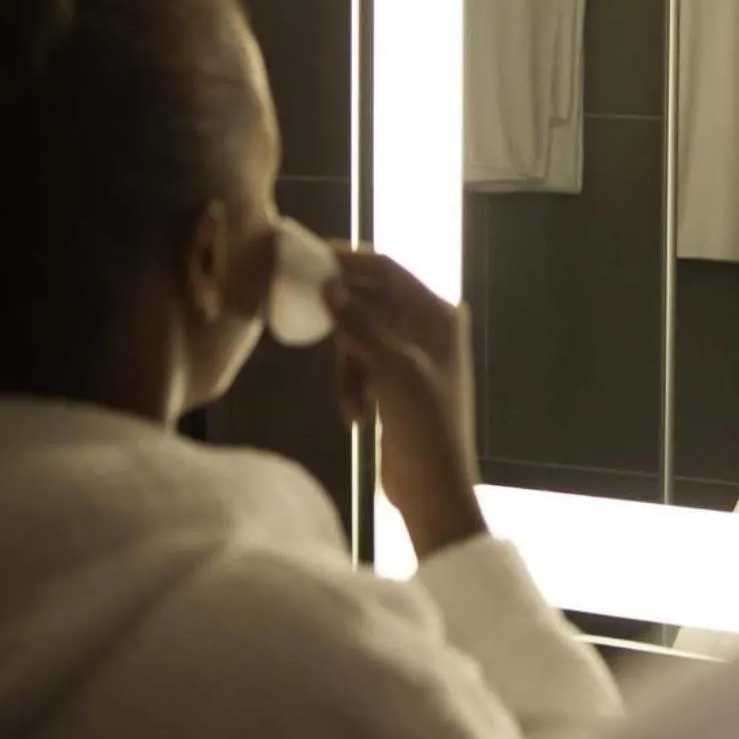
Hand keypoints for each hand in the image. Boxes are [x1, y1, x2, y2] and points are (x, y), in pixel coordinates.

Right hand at [325, 250, 485, 558]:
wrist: (434, 485)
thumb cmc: (425, 424)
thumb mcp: (392, 370)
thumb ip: (361, 324)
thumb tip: (330, 284)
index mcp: (439, 315)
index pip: (389, 271)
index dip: (351, 260)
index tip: (309, 253)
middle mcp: (428, 327)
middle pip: (372, 300)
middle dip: (341, 314)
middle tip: (299, 304)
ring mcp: (412, 353)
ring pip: (360, 335)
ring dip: (348, 367)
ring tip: (353, 404)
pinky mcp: (395, 380)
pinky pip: (362, 364)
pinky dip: (354, 386)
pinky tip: (357, 417)